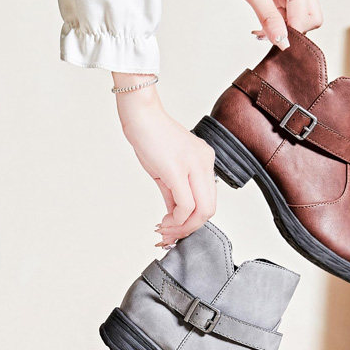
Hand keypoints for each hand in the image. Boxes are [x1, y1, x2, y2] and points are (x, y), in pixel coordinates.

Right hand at [113, 77, 215, 246]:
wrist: (140, 116)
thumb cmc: (151, 137)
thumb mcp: (167, 168)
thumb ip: (173, 192)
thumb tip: (174, 214)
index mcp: (205, 161)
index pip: (209, 201)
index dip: (193, 221)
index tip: (175, 228)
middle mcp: (205, 163)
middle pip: (209, 210)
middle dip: (189, 229)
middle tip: (170, 234)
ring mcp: (194, 166)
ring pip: (201, 211)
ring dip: (181, 227)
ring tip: (164, 230)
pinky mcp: (178, 170)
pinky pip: (186, 205)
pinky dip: (176, 220)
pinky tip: (163, 221)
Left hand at [196, 0, 322, 48]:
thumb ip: (269, 18)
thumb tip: (283, 42)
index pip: (308, 16)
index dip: (293, 32)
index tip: (276, 42)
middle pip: (312, 19)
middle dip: (293, 32)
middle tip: (270, 35)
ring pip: (298, 22)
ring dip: (281, 31)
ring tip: (260, 32)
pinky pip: (286, 20)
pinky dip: (274, 27)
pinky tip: (260, 28)